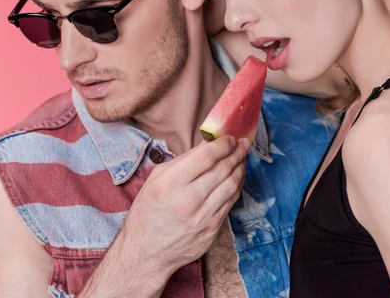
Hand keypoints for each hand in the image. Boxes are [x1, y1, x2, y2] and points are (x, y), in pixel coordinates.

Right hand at [119, 136, 250, 277]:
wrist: (146, 251)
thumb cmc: (148, 211)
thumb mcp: (156, 179)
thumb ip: (183, 160)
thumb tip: (207, 143)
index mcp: (170, 184)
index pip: (206, 157)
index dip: (222, 144)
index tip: (229, 137)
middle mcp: (188, 200)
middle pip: (222, 169)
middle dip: (236, 152)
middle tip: (243, 143)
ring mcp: (203, 217)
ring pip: (231, 185)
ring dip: (240, 168)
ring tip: (243, 157)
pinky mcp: (212, 229)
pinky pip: (231, 202)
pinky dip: (237, 186)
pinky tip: (237, 177)